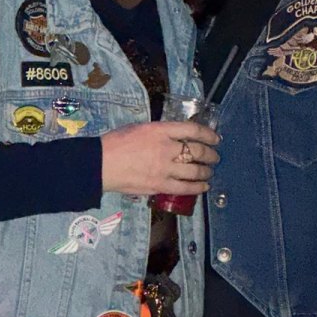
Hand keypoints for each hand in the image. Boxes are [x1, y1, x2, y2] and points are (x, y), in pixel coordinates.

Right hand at [100, 120, 219, 195]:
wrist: (101, 163)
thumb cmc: (116, 142)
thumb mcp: (140, 128)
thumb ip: (160, 132)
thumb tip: (176, 137)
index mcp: (161, 130)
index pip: (192, 130)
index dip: (208, 133)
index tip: (215, 138)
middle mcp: (166, 148)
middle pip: (197, 151)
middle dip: (210, 154)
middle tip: (215, 156)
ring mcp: (165, 169)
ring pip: (195, 171)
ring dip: (206, 171)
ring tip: (210, 171)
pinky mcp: (160, 185)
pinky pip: (185, 188)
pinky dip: (198, 187)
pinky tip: (203, 186)